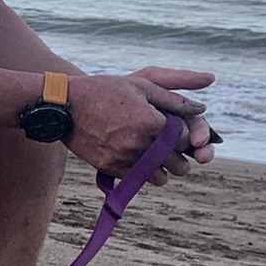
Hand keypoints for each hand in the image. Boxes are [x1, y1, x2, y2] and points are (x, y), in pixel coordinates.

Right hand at [65, 68, 217, 180]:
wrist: (63, 105)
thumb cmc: (104, 90)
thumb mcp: (141, 85)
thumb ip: (175, 99)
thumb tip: (202, 109)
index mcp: (152, 121)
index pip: (185, 139)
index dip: (186, 136)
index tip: (178, 132)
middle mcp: (140, 143)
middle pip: (178, 163)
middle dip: (181, 157)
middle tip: (174, 151)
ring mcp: (124, 158)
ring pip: (160, 177)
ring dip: (163, 169)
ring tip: (156, 158)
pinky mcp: (110, 167)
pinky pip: (137, 180)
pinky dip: (142, 173)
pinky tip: (137, 159)